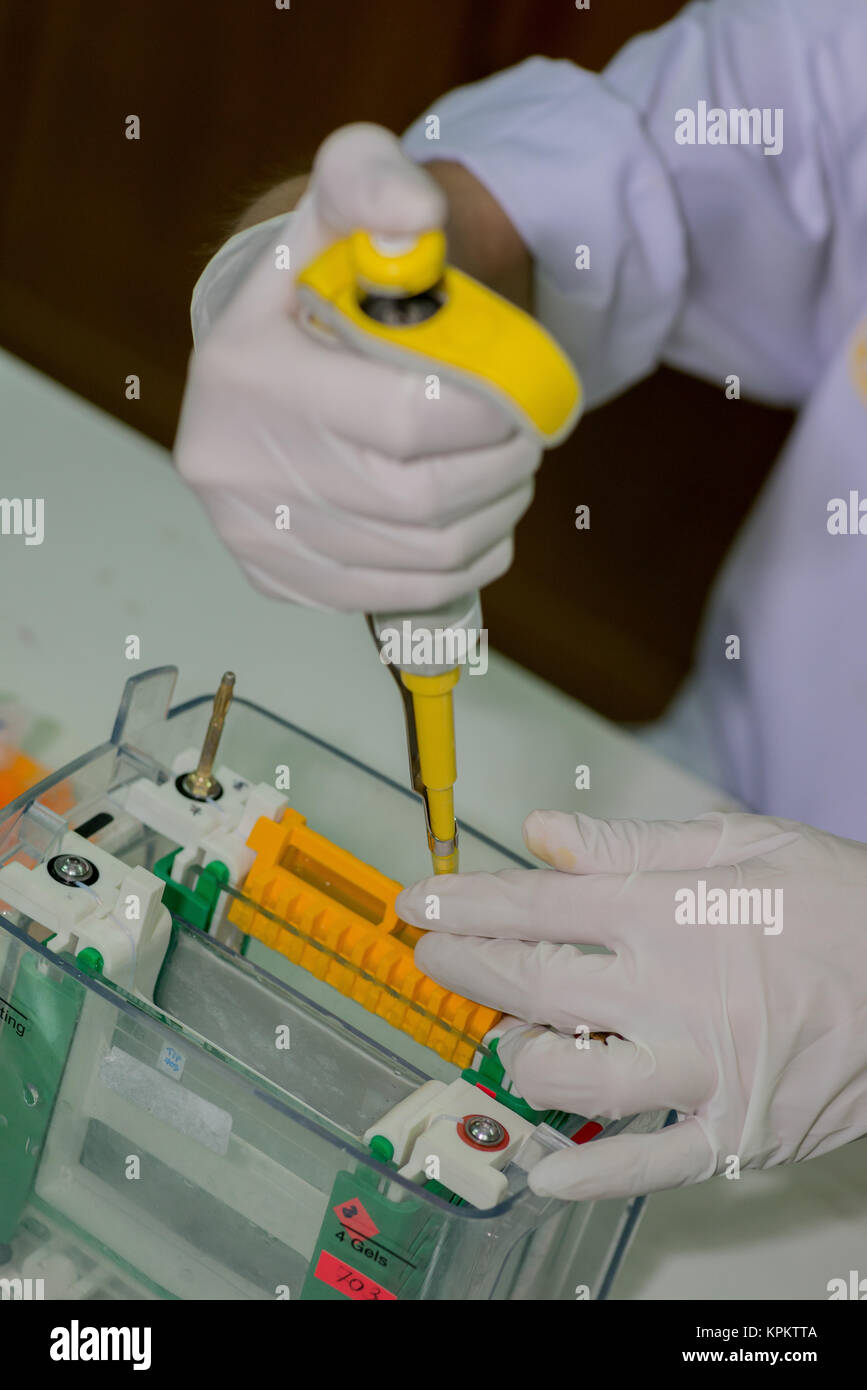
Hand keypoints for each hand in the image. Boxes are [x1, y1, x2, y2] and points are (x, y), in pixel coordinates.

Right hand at [174, 123, 539, 611]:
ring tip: (507, 479)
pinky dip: (464, 568)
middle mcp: (234, 463)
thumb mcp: (336, 208)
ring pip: (421, 557)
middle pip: (420, 501)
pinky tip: (478, 528)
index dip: (492, 417)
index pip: (406, 419)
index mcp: (250, 370)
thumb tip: (417, 222)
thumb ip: (375, 182)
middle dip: (503, 474)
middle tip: (527, 444)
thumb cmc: (317, 288)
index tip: (525, 401)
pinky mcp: (275, 576)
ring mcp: (250, 531)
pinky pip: (399, 596)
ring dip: (495, 520)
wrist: (256, 365)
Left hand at [396, 809, 866, 1199]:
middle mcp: (671, 990)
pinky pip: (646, 1163)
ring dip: (516, 1058)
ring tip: (500, 1038)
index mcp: (669, 911)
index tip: (422, 903)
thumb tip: (544, 834)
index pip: (536, 905)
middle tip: (433, 958)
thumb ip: (632, 843)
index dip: (465, 905)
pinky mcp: (735, 1130)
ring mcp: (701, 1068)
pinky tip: (547, 1173)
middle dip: (466, 967)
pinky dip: (590, 1175)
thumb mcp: (743, 844)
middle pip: (532, 983)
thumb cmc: (842, 903)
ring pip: (571, 1077)